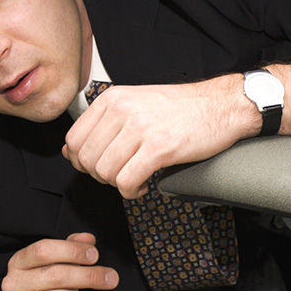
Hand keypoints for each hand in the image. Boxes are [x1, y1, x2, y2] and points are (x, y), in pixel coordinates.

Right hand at [1, 233, 118, 290]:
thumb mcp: (57, 268)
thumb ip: (71, 251)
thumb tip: (88, 239)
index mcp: (19, 262)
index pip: (43, 250)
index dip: (72, 250)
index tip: (95, 255)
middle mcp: (12, 283)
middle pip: (55, 275)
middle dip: (88, 276)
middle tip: (111, 279)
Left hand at [62, 77, 253, 197]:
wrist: (220, 105)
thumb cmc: (181, 107)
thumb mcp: (134, 102)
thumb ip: (104, 122)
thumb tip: (70, 150)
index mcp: (112, 98)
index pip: (73, 139)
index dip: (80, 161)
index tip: (96, 167)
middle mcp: (122, 110)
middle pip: (87, 159)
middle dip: (99, 176)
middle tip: (118, 175)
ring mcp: (140, 128)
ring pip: (104, 172)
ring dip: (117, 184)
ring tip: (133, 180)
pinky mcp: (159, 148)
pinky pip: (127, 181)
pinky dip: (131, 191)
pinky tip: (144, 186)